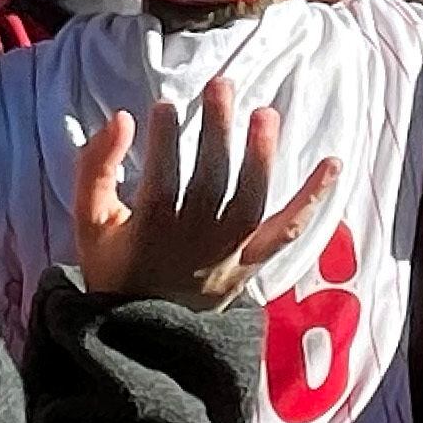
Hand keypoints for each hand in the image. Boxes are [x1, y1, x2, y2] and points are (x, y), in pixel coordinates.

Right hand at [69, 81, 341, 310]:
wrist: (139, 338)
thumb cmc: (114, 269)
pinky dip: (311, 201)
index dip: (164, 139)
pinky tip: (333, 164)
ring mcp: (228, 254)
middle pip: (211, 181)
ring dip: (260, 157)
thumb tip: (121, 119)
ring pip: (250, 202)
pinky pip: (285, 232)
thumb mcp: (89, 223)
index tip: (164, 105)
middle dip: (216, 131)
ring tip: (265, 113)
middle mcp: (194, 241)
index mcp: (152, 231)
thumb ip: (94, 168)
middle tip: (220, 84)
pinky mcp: (251, 263)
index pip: (162, 177)